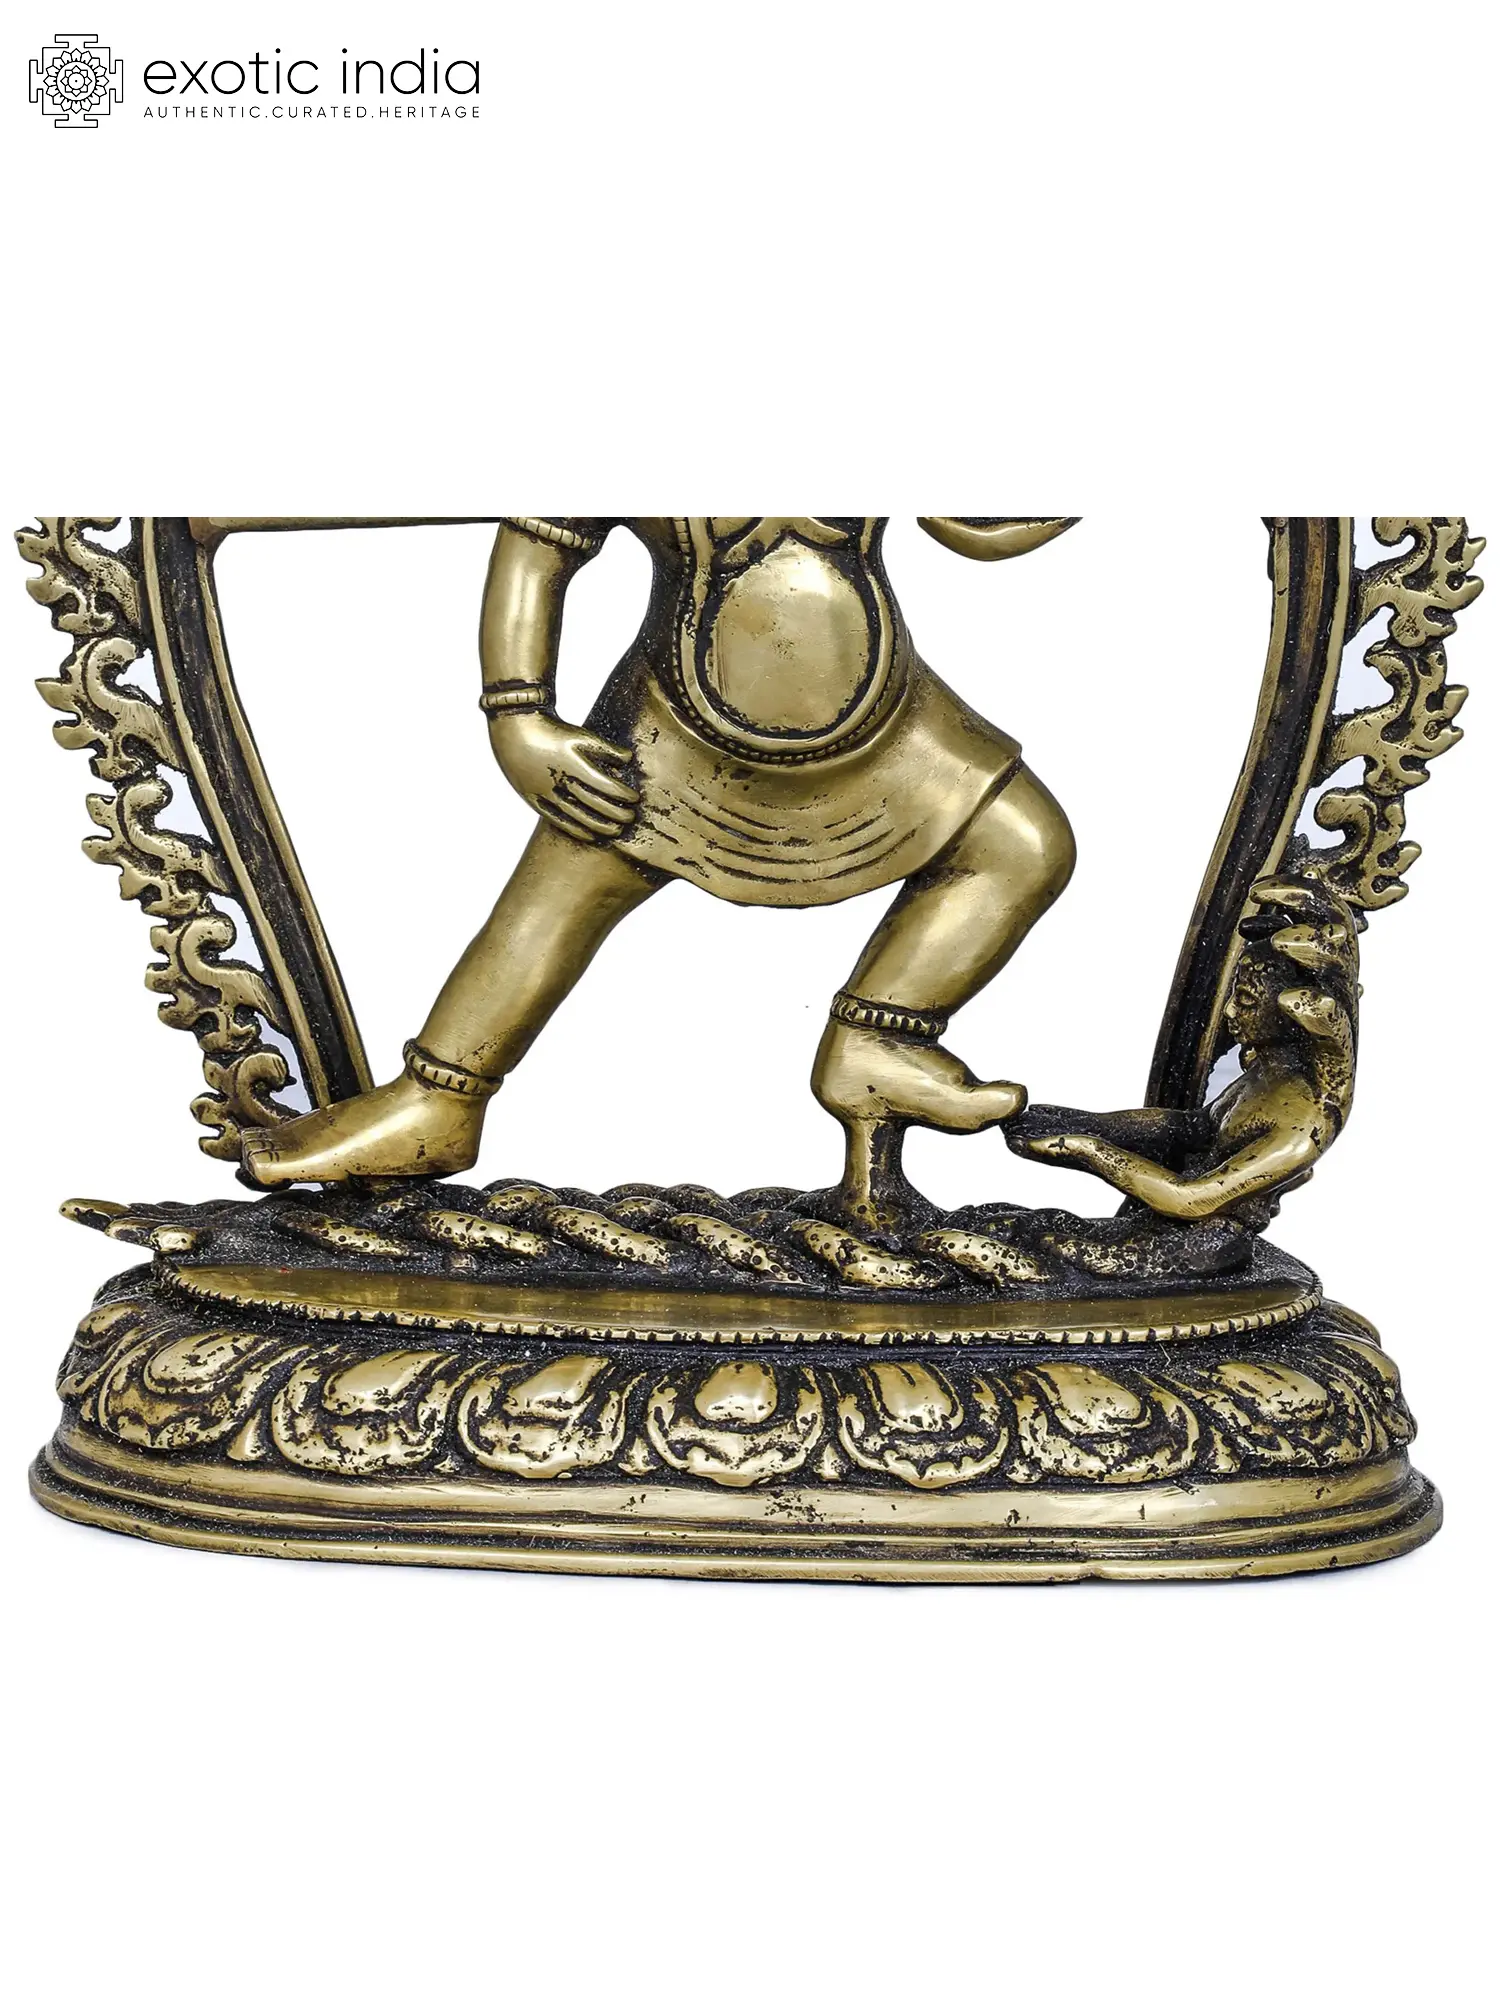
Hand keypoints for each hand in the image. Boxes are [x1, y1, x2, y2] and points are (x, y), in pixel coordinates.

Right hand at [489, 710, 638, 843]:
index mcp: (573, 764)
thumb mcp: (581, 735)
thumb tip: (629, 760)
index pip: (604, 786)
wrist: (515, 727)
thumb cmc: (553, 730)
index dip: (622, 794)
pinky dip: (574, 829)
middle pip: (592, 804)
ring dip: (598, 826)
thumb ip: (607, 749)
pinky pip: (555, 819)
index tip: (634, 799)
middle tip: (630, 818)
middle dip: (615, 813)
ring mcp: (544, 792)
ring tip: (615, 832)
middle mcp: (558, 781)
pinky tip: (589, 836)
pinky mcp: (533, 798)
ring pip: (575, 815)